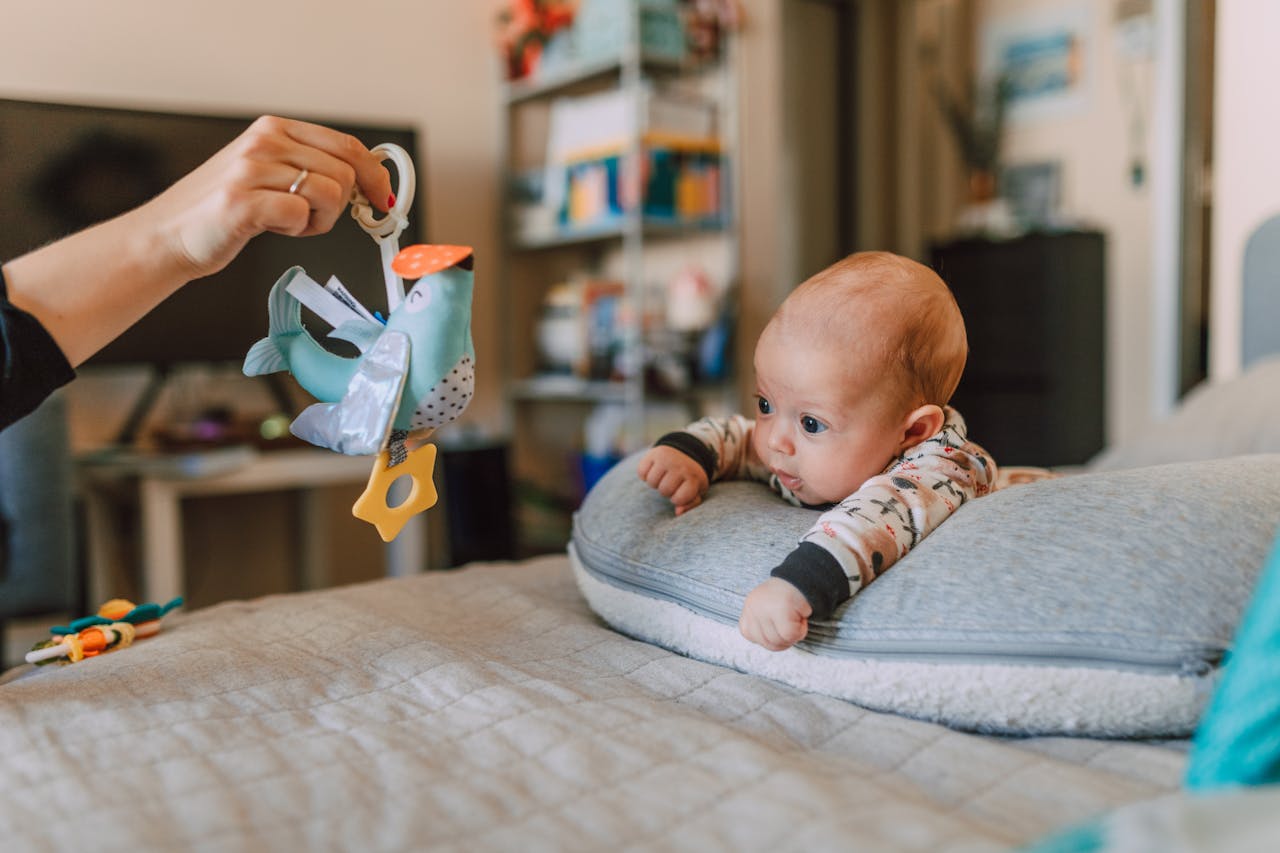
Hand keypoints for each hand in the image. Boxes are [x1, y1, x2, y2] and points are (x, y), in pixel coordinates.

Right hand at [143, 115, 395, 280]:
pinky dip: (297, 231)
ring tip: (287, 223)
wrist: (170, 235)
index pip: (347, 144)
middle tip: (314, 219)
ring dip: (318, 221)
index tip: (383, 198)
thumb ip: (311, 168)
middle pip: (346, 172)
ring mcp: (252, 169)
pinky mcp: (243, 201)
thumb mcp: (270, 173)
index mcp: (274, 128)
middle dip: (341, 205)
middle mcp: (264, 141)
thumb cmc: (225, 209)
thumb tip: (368, 180)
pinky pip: (302, 216)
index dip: (375, 174)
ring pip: (330, 194)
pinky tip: (272, 228)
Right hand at [637, 446, 708, 515]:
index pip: (679, 500)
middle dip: (666, 490)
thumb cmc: (689, 477)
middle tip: (671, 482)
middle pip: (664, 491)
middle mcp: (680, 466)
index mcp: (694, 477)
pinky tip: (654, 469)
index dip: (677, 499)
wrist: (685, 451)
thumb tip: (678, 512)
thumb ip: (690, 504)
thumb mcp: (695, 490)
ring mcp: (667, 458)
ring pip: (652, 482)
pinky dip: (645, 474)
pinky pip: (641, 472)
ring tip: (663, 476)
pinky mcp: (653, 453)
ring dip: (655, 482)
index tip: (681, 491)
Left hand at [739, 578, 811, 650]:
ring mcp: (765, 609)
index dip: (767, 636)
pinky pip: (790, 635)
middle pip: (766, 643)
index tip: (778, 626)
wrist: (803, 577)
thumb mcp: (767, 608)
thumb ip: (763, 625)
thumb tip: (772, 644)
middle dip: (784, 640)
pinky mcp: (781, 610)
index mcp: (748, 607)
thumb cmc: (788, 596)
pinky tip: (802, 618)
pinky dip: (801, 631)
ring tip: (797, 619)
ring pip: (779, 641)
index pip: (748, 634)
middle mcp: (753, 608)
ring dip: (794, 636)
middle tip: (793, 625)